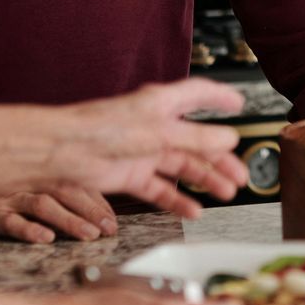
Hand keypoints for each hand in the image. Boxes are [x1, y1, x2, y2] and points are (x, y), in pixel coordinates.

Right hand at [0, 185, 117, 244]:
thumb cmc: (6, 195)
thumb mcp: (35, 187)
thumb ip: (64, 194)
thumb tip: (102, 213)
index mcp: (46, 173)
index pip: (79, 185)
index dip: (99, 203)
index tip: (113, 223)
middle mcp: (31, 181)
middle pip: (67, 191)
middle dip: (91, 211)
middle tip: (109, 230)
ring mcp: (10, 196)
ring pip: (43, 204)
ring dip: (69, 220)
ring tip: (89, 235)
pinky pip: (10, 221)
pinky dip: (29, 229)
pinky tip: (45, 238)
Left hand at [53, 79, 249, 212]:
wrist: (64, 152)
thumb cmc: (104, 129)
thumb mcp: (161, 132)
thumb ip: (197, 138)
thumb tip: (229, 140)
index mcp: (162, 103)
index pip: (198, 95)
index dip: (219, 98)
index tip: (238, 104)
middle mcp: (155, 126)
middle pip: (196, 141)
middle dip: (220, 158)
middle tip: (240, 174)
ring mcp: (144, 151)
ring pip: (182, 167)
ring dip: (204, 180)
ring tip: (224, 193)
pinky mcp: (131, 174)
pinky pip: (161, 189)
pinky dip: (178, 199)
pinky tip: (193, 210)